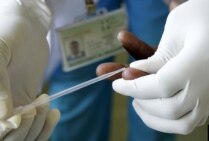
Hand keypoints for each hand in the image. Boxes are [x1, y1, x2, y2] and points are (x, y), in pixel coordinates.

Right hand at [0, 0, 59, 139]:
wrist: (27, 31)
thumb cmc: (9, 37)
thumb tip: (7, 118)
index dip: (4, 130)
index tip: (19, 117)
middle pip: (9, 138)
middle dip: (23, 129)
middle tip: (33, 110)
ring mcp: (12, 110)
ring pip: (24, 136)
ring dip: (38, 126)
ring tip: (45, 102)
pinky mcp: (28, 107)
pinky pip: (37, 127)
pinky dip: (47, 126)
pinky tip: (54, 112)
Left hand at [98, 31, 208, 115]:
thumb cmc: (204, 15)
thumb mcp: (177, 28)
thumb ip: (156, 56)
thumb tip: (133, 74)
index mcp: (203, 57)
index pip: (162, 84)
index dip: (135, 86)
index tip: (117, 84)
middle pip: (171, 108)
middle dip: (142, 101)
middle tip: (126, 89)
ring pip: (182, 123)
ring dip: (154, 117)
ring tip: (137, 101)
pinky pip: (190, 122)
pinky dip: (167, 121)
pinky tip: (152, 107)